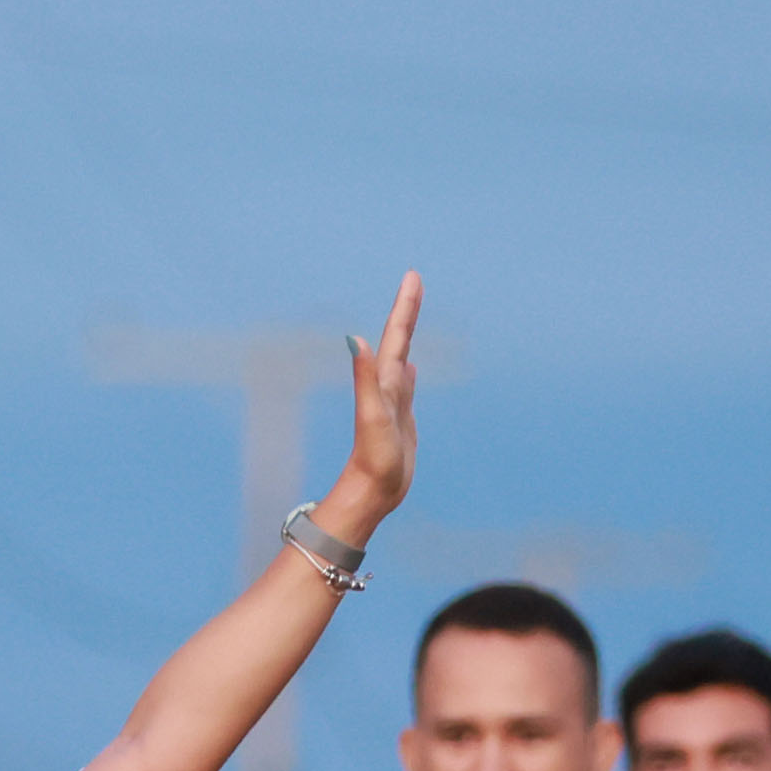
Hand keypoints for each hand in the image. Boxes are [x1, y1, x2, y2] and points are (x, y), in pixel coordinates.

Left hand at [320, 273, 422, 543]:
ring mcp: (394, 404)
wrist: (372, 493)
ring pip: (403, 359)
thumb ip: (365, 378)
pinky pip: (406, 387)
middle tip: (414, 281)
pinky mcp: (400, 421)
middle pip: (399, 340)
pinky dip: (409, 371)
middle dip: (407, 311)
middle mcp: (387, 388)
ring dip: (407, 336)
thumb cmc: (373, 460)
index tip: (412, 277)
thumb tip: (356, 339)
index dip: (404, 307)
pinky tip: (410, 367)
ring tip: (411, 313)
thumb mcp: (371, 416)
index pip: (396, 337)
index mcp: (384, 383)